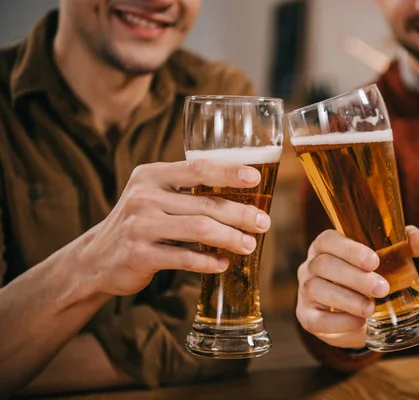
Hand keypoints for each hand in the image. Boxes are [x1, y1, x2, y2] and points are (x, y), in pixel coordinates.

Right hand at [76, 159, 270, 295]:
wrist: (95, 258)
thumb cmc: (139, 223)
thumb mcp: (154, 196)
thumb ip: (186, 191)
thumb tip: (242, 194)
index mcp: (152, 175)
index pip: (198, 168)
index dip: (229, 172)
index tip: (256, 178)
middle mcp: (144, 196)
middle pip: (205, 203)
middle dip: (240, 214)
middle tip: (264, 223)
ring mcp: (139, 225)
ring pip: (198, 229)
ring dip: (230, 238)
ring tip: (249, 246)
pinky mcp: (139, 254)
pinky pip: (184, 258)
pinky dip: (208, 262)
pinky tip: (223, 264)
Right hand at [296, 226, 418, 348]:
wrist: (355, 314)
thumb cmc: (368, 277)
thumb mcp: (387, 258)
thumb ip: (404, 244)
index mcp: (326, 246)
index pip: (328, 240)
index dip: (349, 249)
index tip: (374, 261)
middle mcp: (310, 265)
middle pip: (324, 265)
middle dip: (354, 277)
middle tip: (382, 288)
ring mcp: (305, 291)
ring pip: (317, 289)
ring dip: (346, 300)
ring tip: (371, 308)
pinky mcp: (306, 316)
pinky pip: (315, 319)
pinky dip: (338, 322)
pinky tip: (359, 322)